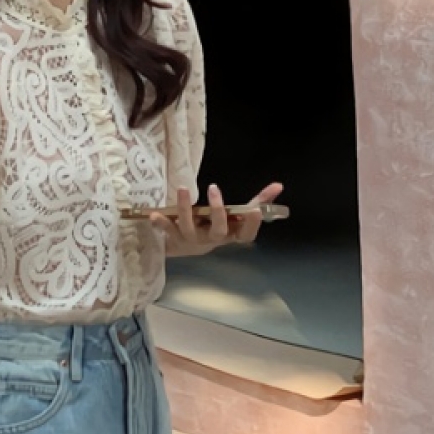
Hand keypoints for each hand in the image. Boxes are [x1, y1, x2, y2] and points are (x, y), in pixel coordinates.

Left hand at [152, 182, 283, 256]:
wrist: (188, 247)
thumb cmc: (217, 226)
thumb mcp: (236, 216)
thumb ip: (258, 201)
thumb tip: (278, 186)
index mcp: (231, 235)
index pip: (246, 235)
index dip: (252, 225)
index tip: (256, 211)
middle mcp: (212, 239)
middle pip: (217, 230)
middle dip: (217, 210)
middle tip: (214, 188)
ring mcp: (193, 240)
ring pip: (189, 227)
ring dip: (185, 209)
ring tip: (184, 189)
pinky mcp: (174, 239)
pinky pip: (167, 231)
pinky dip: (161, 223)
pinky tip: (154, 214)